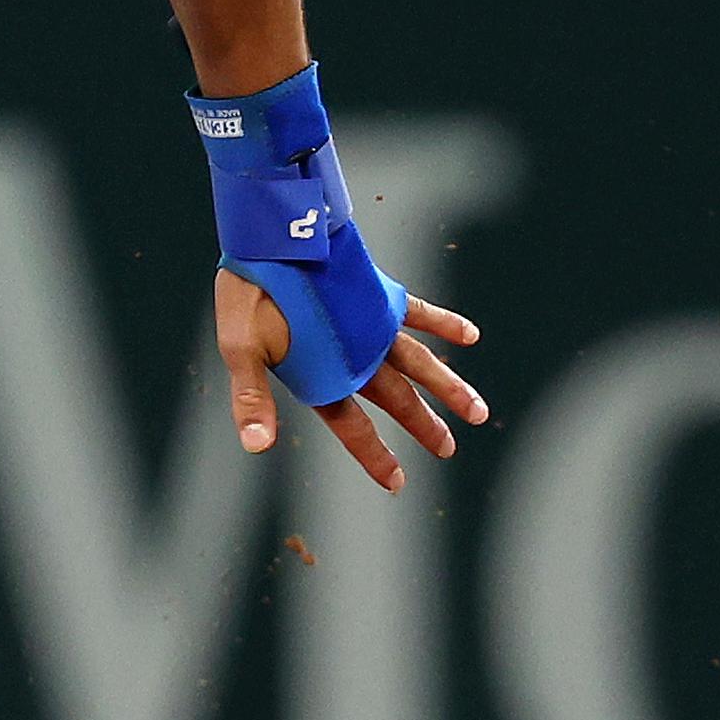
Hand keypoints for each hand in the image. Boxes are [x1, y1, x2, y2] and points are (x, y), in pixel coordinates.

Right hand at [216, 273, 485, 492]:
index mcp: (318, 376)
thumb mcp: (242, 350)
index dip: (373, 454)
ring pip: (417, 363)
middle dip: (423, 423)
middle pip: (395, 398)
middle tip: (447, 449)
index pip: (351, 424)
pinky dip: (444, 323)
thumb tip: (256, 446)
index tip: (397, 482)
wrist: (266, 236)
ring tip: (477, 410)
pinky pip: (417, 312)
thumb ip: (251, 398)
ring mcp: (367, 327)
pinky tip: (471, 335)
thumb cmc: (248, 293)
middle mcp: (350, 356)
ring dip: (446, 383)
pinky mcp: (376, 295)